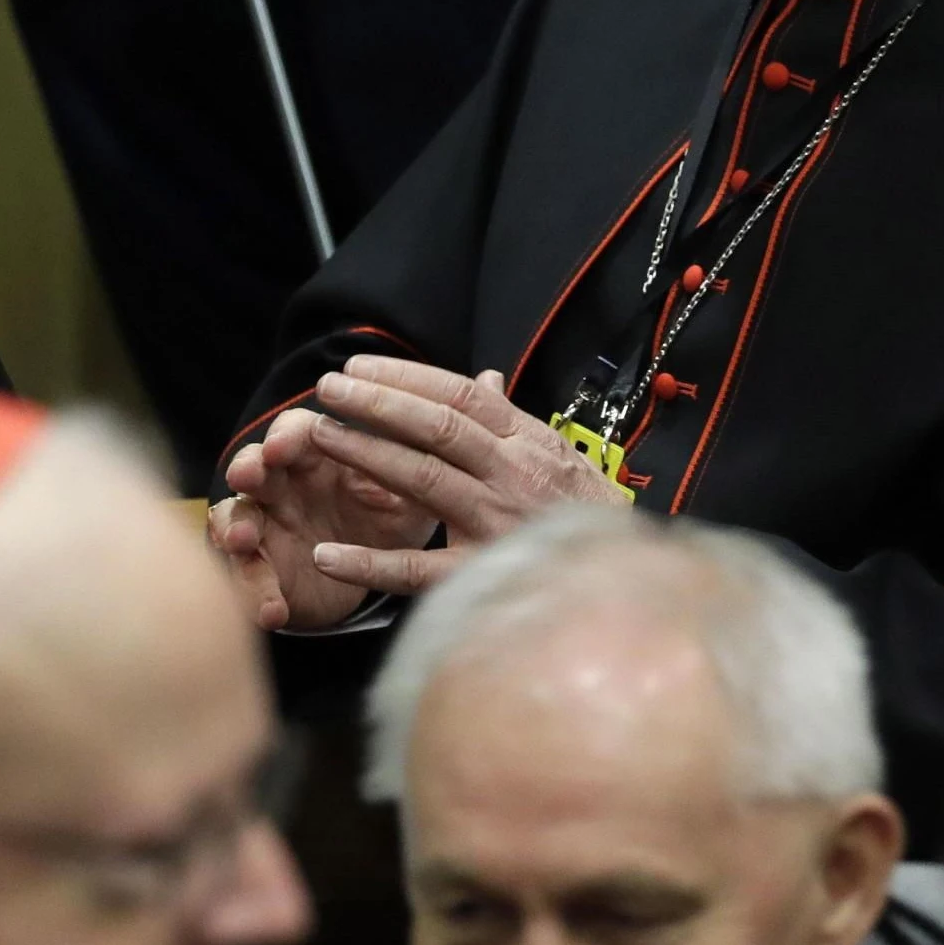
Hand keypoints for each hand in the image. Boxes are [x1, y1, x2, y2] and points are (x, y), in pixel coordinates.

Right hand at [209, 405, 434, 628]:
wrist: (377, 574)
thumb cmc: (391, 518)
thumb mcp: (406, 498)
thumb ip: (411, 471)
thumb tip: (438, 438)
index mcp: (318, 457)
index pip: (296, 433)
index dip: (286, 436)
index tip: (283, 446)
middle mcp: (283, 486)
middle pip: (254, 466)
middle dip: (247, 468)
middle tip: (247, 476)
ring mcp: (266, 527)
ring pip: (235, 518)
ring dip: (235, 526)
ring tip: (244, 540)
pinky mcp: (261, 571)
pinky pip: (248, 579)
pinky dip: (255, 594)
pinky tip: (271, 611)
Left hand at [297, 358, 626, 595]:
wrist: (624, 578)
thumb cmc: (581, 512)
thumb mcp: (556, 455)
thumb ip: (511, 420)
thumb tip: (485, 380)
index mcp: (526, 441)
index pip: (460, 397)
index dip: (405, 377)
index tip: (357, 366)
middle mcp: (511, 474)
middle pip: (437, 427)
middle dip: (377, 404)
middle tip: (327, 389)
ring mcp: (496, 523)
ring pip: (424, 479)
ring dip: (366, 455)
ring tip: (320, 436)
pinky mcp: (482, 575)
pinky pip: (418, 569)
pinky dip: (370, 564)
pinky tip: (327, 556)